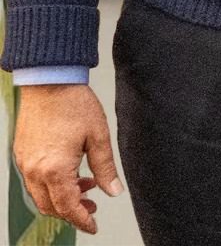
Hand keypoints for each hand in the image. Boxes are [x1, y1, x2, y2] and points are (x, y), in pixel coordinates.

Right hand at [13, 84, 123, 233]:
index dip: (82, 220)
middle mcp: (35, 171)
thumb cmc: (74, 103)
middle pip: (51, 207)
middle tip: (92, 205)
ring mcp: (25, 163)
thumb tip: (114, 190)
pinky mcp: (21, 154)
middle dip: (72, 211)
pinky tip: (69, 171)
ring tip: (85, 184)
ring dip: (61, 197)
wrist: (50, 80)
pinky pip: (34, 181)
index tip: (93, 225)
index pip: (68, 207)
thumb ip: (105, 167)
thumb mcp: (98, 135)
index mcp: (55, 169)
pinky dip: (51, 184)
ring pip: (40, 196)